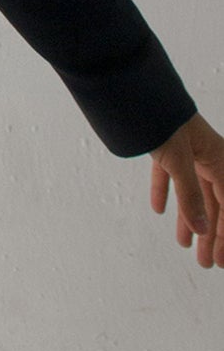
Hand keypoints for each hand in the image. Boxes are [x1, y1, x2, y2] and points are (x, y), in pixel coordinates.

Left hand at [149, 112, 223, 267]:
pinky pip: (170, 175)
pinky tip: (159, 210)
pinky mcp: (166, 146)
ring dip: (188, 218)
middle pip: (213, 203)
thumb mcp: (178, 161)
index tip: (223, 260)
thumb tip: (200, 230)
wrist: (135, 87)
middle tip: (207, 263)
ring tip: (183, 245)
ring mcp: (187, 151)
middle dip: (210, 234)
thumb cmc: (163, 118)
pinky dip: (166, 192)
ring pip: (192, 192)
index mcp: (219, 159)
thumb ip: (189, 196)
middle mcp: (208, 156)